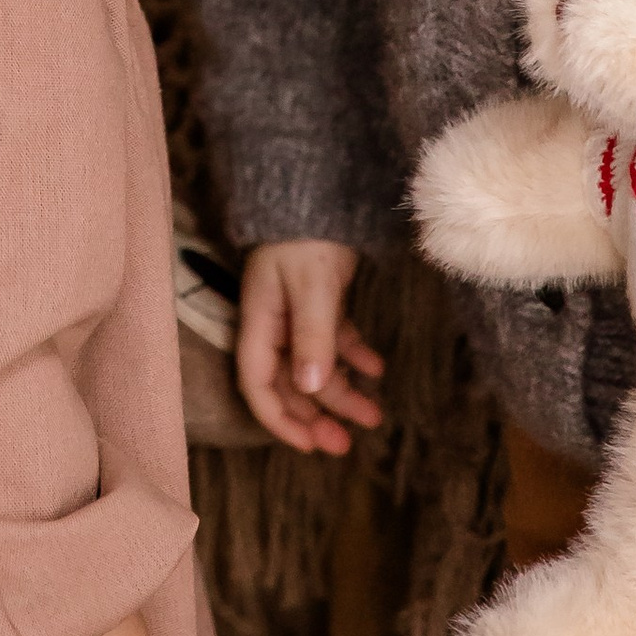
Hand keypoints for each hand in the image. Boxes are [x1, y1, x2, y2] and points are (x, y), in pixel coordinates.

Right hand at [234, 239, 385, 455]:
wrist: (318, 189)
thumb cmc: (306, 234)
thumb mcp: (311, 286)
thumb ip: (311, 336)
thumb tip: (309, 387)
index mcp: (259, 322)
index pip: (258, 385)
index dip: (280, 420)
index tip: (310, 446)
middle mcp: (274, 324)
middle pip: (290, 382)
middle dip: (317, 415)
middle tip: (346, 444)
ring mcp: (297, 313)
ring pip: (317, 366)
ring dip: (342, 391)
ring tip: (375, 415)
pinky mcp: (320, 301)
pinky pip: (335, 341)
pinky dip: (354, 356)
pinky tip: (377, 368)